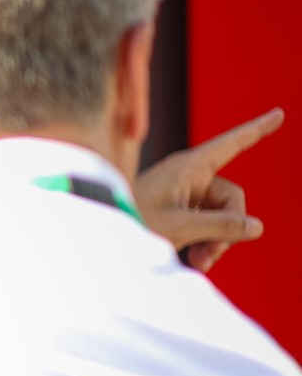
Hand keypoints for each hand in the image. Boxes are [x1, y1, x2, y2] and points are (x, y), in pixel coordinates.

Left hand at [134, 107, 283, 271]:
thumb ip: (221, 226)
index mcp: (188, 167)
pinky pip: (201, 223)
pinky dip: (200, 241)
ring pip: (217, 215)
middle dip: (227, 229)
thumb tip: (256, 227)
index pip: (232, 144)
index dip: (257, 130)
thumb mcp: (181, 228)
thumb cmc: (131, 226)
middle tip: (209, 257)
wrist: (96, 239)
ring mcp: (180, 193)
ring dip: (213, 241)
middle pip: (230, 198)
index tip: (279, 113)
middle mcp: (186, 176)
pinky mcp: (173, 210)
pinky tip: (191, 260)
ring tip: (197, 262)